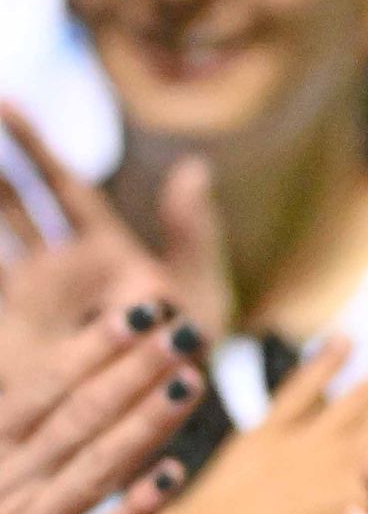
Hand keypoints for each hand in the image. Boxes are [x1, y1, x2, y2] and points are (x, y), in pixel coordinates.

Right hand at [0, 102, 228, 358]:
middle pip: (12, 206)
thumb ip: (193, 231)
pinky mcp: (15, 332)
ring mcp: (33, 298)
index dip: (33, 146)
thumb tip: (194, 168)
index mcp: (103, 247)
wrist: (161, 410)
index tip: (4, 104)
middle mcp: (61, 267)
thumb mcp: (202, 289)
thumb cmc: (192, 353)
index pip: (61, 186)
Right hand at [0, 308, 203, 513]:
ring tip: (192, 383)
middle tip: (186, 331)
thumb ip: (12, 422)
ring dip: (145, 423)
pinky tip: (173, 474)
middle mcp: (4, 482)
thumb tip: (41, 375)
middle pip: (77, 417)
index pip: (42, 387)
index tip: (142, 311)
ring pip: (94, 468)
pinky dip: (133, 507)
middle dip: (132, 370)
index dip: (93, 348)